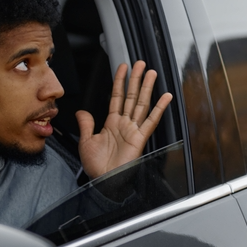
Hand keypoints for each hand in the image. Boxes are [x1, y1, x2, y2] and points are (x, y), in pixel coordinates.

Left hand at [76, 61, 172, 178]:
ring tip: (151, 73)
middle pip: (131, 96)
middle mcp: (124, 124)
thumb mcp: (86, 142)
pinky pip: (151, 121)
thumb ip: (86, 125)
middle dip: (136, 79)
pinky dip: (159, 108)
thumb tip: (81, 112)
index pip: (117, 97)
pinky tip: (165, 97)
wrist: (104, 182)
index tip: (123, 68)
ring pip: (141, 104)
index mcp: (112, 123)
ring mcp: (133, 130)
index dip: (120, 81)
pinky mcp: (140, 138)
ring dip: (147, 88)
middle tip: (141, 64)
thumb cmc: (96, 167)